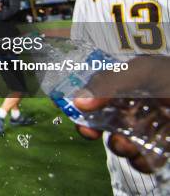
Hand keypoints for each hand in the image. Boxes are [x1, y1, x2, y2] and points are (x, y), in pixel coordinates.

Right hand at [73, 55, 169, 173]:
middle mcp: (132, 106)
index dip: (78, 104)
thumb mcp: (143, 72)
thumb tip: (77, 101)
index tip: (73, 114)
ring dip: (118, 146)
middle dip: (92, 129)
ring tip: (128, 144)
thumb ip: (109, 83)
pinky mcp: (161, 149)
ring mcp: (147, 128)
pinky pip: (143, 160)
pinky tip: (146, 155)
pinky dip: (141, 161)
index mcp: (124, 84)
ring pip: (119, 142)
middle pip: (100, 120)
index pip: (92, 92)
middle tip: (92, 133)